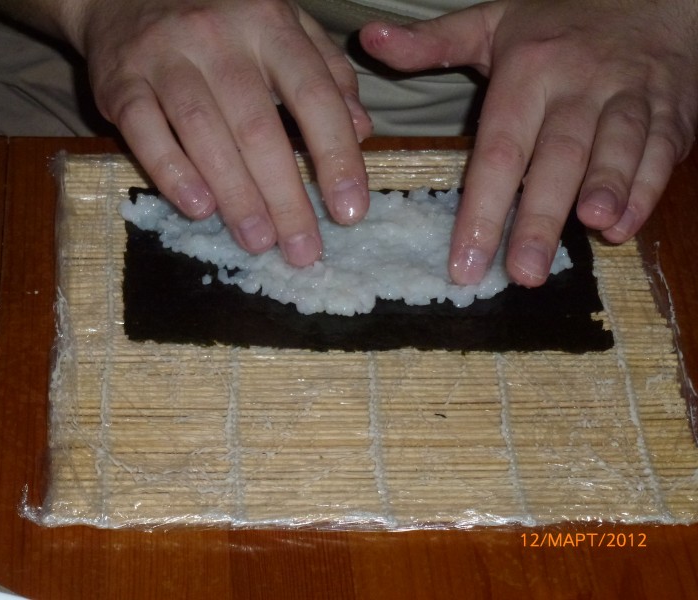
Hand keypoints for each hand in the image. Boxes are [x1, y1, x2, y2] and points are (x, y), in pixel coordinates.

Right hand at [64, 0, 371, 265]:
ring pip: (206, 134)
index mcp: (270, 24)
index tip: (350, 211)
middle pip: (259, 128)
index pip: (314, 96)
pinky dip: (173, 173)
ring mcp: (166, 58)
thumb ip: (327, 72)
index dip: (336, 157)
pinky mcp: (121, 83)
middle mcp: (219, 38)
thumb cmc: (221, 19)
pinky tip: (199, 209)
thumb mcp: (283, 27)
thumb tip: (361, 129)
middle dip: (285, 198)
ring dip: (236, 195)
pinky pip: (147, 133)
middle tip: (302, 250)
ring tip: (258, 242)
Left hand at [360, 0, 697, 285]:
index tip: (463, 263)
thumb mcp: (491, 24)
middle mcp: (578, 87)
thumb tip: (368, 41)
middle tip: (522, 274)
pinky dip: (645, 189)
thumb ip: (433, 44)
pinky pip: (659, 152)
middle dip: (539, 217)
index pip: (497, 150)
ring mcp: (629, 98)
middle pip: (556, 158)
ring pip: (615, 150)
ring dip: (607, 191)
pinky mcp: (670, 112)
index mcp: (528, 72)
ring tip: (592, 231)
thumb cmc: (558, 25)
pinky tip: (624, 226)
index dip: (480, 209)